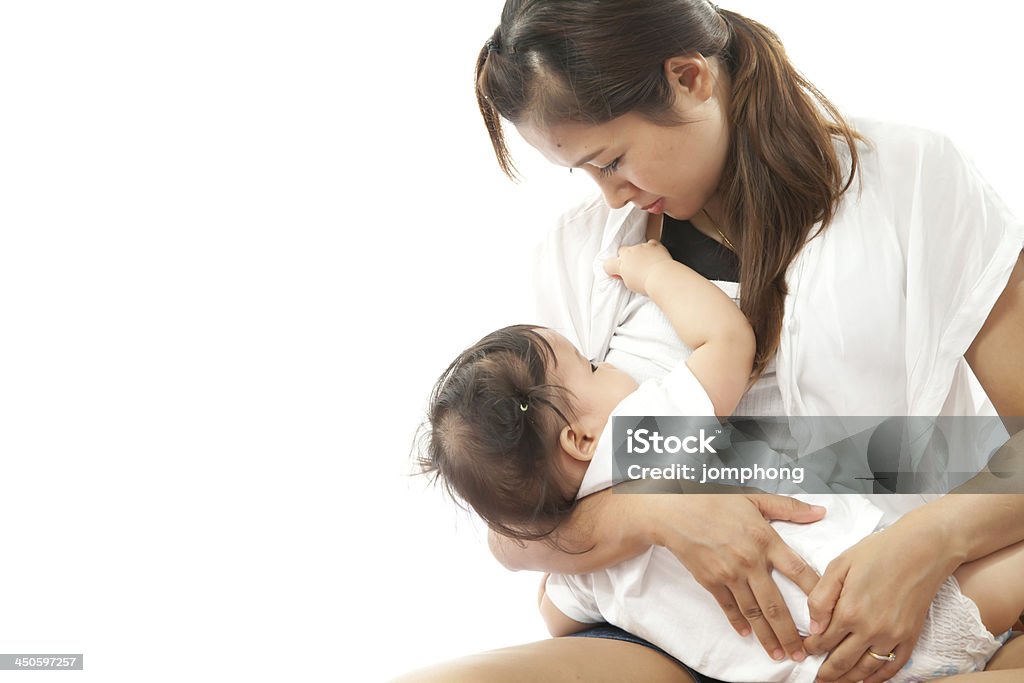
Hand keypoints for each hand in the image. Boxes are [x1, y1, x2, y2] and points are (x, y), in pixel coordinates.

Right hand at [602, 240, 672, 295]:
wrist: (662, 278)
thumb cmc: (646, 283)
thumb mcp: (629, 284)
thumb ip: (622, 276)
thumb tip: (620, 274)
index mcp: (621, 263)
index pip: (608, 264)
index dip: (612, 268)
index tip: (617, 273)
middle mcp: (630, 252)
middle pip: (622, 250)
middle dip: (625, 257)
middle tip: (632, 267)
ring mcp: (642, 247)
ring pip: (636, 247)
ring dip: (639, 253)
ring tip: (645, 264)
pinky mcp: (654, 245)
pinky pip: (651, 243)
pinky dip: (651, 248)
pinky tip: (654, 255)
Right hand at [645, 492, 825, 661]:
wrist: (674, 510)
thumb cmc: (714, 500)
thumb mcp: (753, 498)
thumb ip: (788, 507)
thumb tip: (819, 512)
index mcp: (765, 539)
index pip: (798, 571)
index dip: (815, 595)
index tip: (824, 616)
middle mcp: (750, 561)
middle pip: (776, 605)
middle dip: (790, 633)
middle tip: (802, 653)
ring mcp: (729, 574)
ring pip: (754, 612)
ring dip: (767, 636)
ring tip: (779, 654)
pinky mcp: (711, 581)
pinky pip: (728, 607)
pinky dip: (738, 623)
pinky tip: (747, 635)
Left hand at [804, 519, 954, 682]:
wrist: (921, 549)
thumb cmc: (878, 552)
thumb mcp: (839, 565)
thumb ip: (821, 597)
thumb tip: (813, 627)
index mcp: (849, 610)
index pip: (823, 641)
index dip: (811, 649)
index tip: (804, 651)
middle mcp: (870, 629)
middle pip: (841, 661)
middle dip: (825, 673)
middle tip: (815, 679)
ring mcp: (892, 636)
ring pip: (865, 669)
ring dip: (848, 680)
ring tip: (835, 682)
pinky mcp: (910, 637)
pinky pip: (892, 667)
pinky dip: (878, 678)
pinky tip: (867, 680)